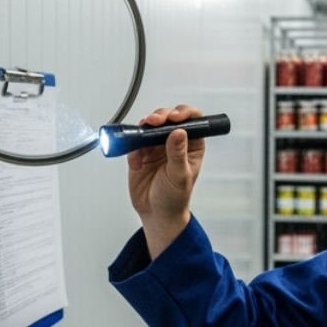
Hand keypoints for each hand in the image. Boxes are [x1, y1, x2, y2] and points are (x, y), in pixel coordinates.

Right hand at [126, 104, 205, 257]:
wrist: (155, 213)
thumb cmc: (174, 198)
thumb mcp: (179, 176)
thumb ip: (178, 154)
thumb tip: (179, 132)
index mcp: (192, 145)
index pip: (193, 120)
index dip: (184, 113)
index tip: (175, 117)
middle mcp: (175, 142)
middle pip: (169, 117)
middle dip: (161, 116)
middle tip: (154, 122)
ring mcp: (157, 146)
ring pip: (151, 125)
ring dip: (145, 126)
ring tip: (143, 132)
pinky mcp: (141, 152)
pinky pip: (135, 140)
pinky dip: (133, 146)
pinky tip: (136, 161)